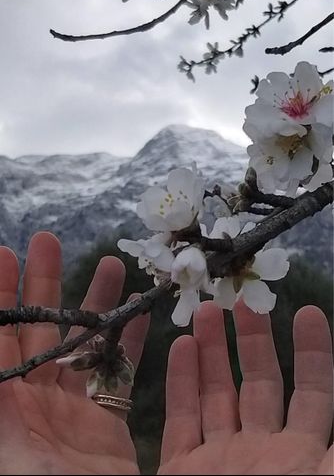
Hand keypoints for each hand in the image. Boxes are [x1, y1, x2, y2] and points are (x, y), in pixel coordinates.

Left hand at [0, 232, 148, 474]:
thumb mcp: (10, 455)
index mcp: (6, 405)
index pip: (0, 340)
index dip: (1, 296)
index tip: (5, 254)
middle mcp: (35, 401)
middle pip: (40, 331)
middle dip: (43, 286)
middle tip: (47, 239)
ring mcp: (73, 409)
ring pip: (83, 344)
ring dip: (95, 304)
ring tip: (110, 262)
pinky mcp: (108, 422)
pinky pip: (120, 371)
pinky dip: (131, 341)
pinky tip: (141, 311)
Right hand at [159, 300, 332, 474]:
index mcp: (299, 454)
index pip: (312, 394)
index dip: (312, 354)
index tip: (308, 312)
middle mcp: (260, 451)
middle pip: (257, 383)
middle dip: (252, 339)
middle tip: (242, 300)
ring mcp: (219, 458)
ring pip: (215, 393)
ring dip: (211, 349)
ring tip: (206, 310)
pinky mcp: (181, 467)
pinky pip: (180, 417)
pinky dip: (180, 381)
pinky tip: (181, 344)